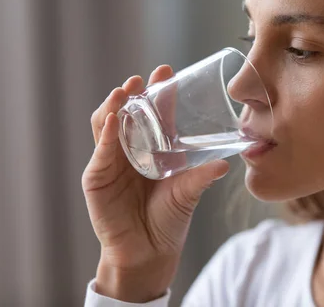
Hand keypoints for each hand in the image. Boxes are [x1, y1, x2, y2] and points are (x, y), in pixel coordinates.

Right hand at [82, 65, 229, 301]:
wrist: (149, 252)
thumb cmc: (169, 219)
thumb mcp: (188, 192)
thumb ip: (203, 176)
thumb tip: (227, 162)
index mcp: (152, 147)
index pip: (153, 112)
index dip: (158, 91)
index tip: (168, 71)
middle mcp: (130, 150)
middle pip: (127, 112)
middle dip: (134, 93)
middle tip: (145, 78)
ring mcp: (111, 161)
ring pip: (107, 124)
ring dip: (115, 106)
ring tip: (126, 91)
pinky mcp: (96, 178)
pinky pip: (100, 152)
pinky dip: (105, 134)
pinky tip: (113, 119)